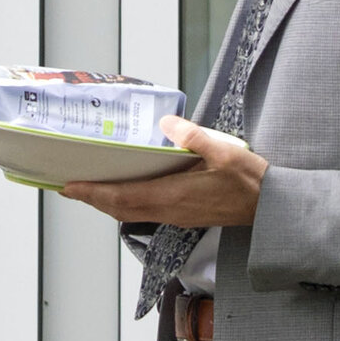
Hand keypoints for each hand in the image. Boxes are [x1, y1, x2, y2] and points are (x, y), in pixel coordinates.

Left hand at [60, 116, 267, 227]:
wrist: (270, 208)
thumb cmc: (250, 181)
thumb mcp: (225, 152)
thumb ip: (194, 138)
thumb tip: (167, 125)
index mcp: (173, 195)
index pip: (122, 197)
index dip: (93, 193)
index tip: (70, 186)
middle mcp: (169, 210)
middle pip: (119, 208)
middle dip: (92, 199)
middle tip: (69, 186)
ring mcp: (175, 215)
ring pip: (130, 213)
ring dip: (107, 203)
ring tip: (89, 189)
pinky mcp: (182, 215)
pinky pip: (144, 212)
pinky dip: (125, 203)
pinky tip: (123, 191)